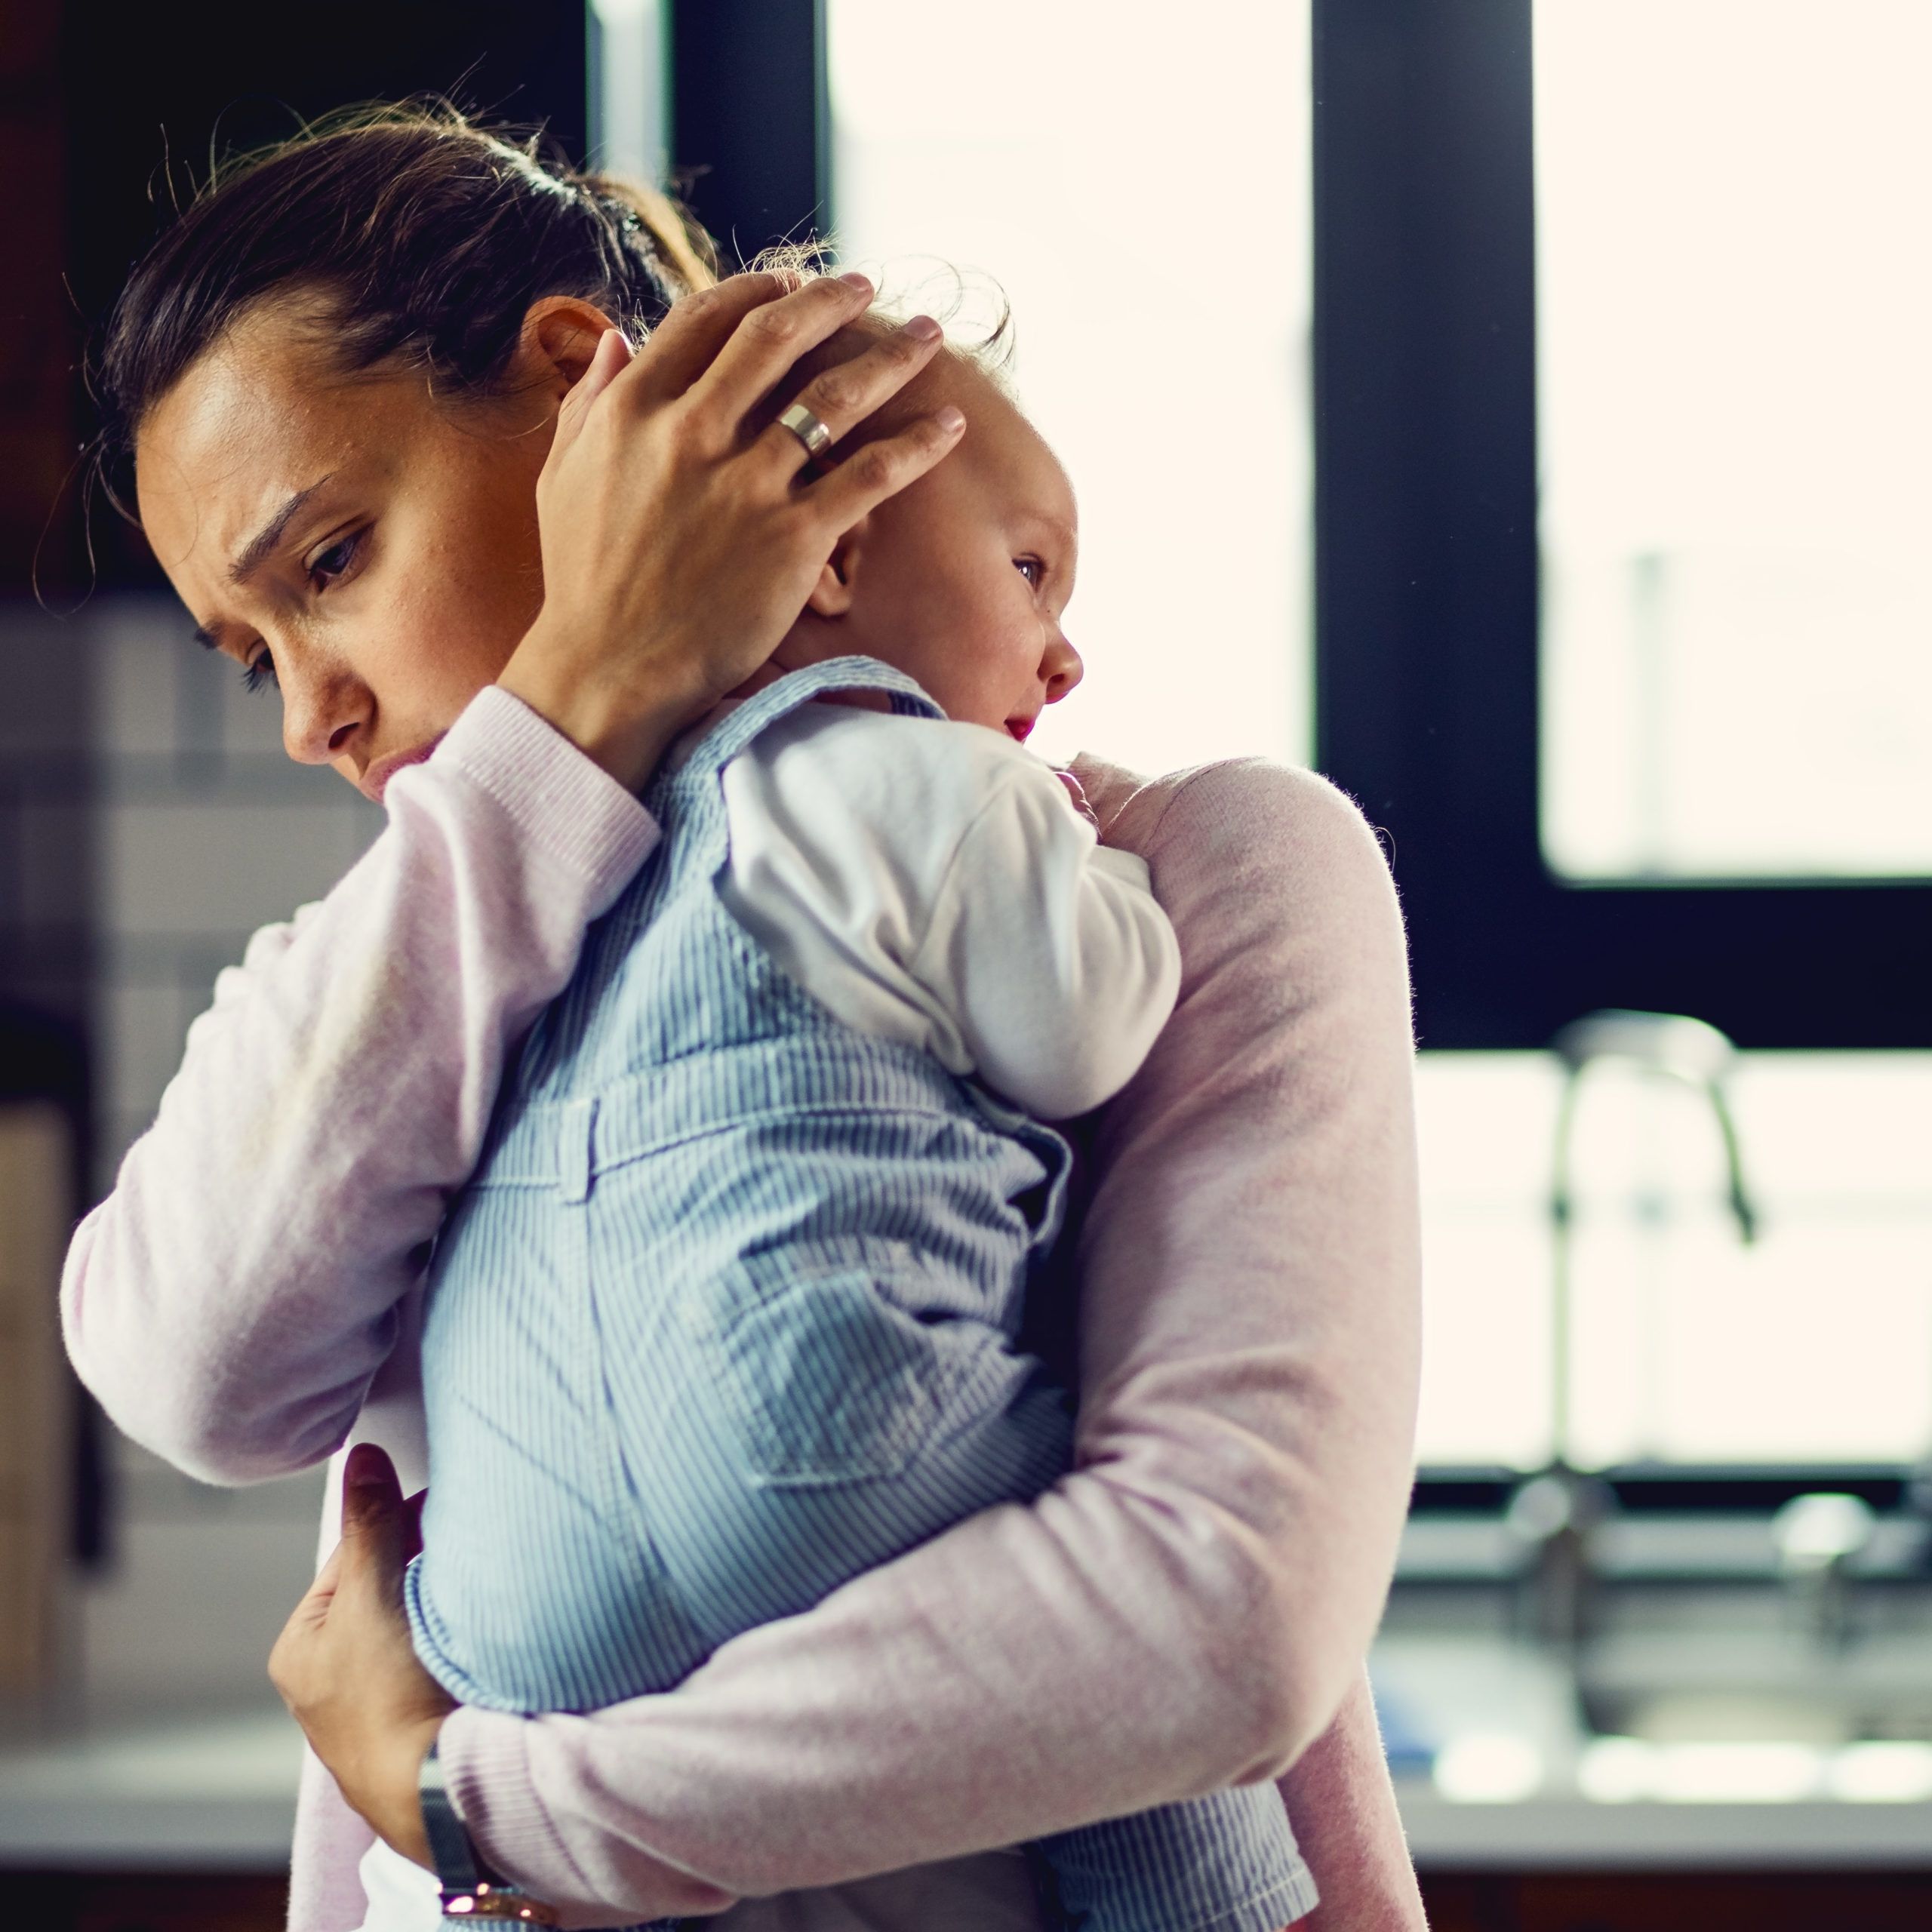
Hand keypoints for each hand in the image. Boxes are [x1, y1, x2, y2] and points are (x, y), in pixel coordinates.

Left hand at [269, 1444, 453, 1868]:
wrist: (440, 1787)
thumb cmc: (388, 1703)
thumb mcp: (369, 1596)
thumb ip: (369, 1523)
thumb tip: (360, 1459)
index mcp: (301, 1647)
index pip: (352, 1556)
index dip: (396, 1526)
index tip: (437, 1511)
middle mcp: (333, 1675)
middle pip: (386, 1584)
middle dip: (423, 1564)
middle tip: (457, 1551)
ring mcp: (380, 1699)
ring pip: (419, 1617)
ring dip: (446, 1599)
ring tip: (469, 1593)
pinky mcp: (424, 1713)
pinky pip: (444, 1650)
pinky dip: (462, 1633)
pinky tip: (479, 1628)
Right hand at [498, 271, 963, 789]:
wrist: (610, 670)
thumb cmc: (584, 583)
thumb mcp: (563, 478)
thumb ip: (588, 402)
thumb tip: (615, 339)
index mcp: (635, 410)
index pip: (704, 319)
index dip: (754, 290)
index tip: (787, 283)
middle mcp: (693, 432)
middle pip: (775, 337)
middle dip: (829, 301)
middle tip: (864, 288)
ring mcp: (747, 484)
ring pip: (835, 396)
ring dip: (890, 357)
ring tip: (927, 336)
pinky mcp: (793, 537)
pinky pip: (870, 474)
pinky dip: (916, 444)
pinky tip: (950, 424)